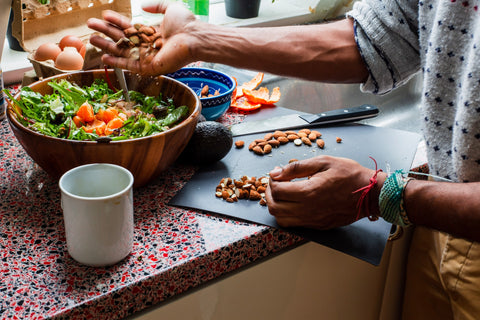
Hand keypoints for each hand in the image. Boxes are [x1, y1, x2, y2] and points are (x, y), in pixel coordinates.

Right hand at [87, 2, 196, 74]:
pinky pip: (129, 66)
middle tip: (90, 25)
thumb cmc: (186, 24)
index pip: (129, 27)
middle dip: (106, 31)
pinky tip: (103, 58)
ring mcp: (147, 57)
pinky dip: (116, 63)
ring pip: (122, 52)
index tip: (104, 15)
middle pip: (122, 38)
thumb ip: (157, 6)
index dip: (116, 21)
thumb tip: (143, 6)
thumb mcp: (170, 8)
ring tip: (91, 38)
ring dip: (106, 46)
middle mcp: (148, 46)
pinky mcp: (149, 67)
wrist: (194, 38)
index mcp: (152, 34)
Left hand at [265, 155, 385, 228]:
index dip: (272, 180)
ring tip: (281, 195)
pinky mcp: (318, 226)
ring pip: (282, 220)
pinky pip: (294, 225)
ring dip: (276, 207)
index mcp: (309, 192)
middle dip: (269, 194)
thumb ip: (297, 168)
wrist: (371, 194)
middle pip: (274, 208)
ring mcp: (313, 220)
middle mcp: (308, 210)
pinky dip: (286, 215)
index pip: (277, 190)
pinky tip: (292, 204)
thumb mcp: (323, 162)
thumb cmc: (350, 175)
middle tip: (275, 184)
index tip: (276, 173)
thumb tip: (276, 172)